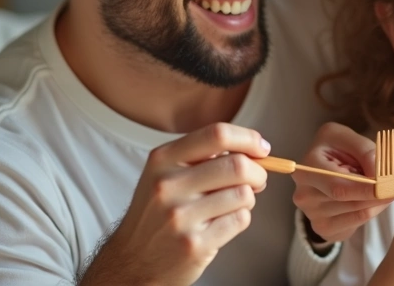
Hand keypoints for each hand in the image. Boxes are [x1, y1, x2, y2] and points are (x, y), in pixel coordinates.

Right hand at [79, 123, 269, 285]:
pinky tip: (223, 223)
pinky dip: (240, 219)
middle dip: (257, 172)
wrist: (132, 260)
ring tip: (231, 204)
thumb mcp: (165, 174)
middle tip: (257, 180)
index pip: (217, 134)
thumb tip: (255, 149)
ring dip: (247, 199)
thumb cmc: (157, 213)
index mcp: (163, 160)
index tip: (261, 148)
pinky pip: (240, 220)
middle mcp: (168, 185)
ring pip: (243, 194)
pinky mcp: (194, 244)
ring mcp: (180, 216)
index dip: (248, 138)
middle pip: (237, 165)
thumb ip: (202, 157)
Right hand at [292, 122, 393, 242]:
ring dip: (376, 203)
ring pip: (354, 213)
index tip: (388, 185)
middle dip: (374, 195)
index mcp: (308, 166)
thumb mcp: (350, 139)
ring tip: (387, 191)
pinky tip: (375, 202)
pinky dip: (370, 213)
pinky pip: (354, 224)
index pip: (338, 185)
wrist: (326, 168)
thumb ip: (365, 151)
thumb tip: (378, 175)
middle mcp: (304, 192)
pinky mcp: (322, 227)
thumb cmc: (338, 150)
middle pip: (345, 200)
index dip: (366, 188)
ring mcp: (311, 213)